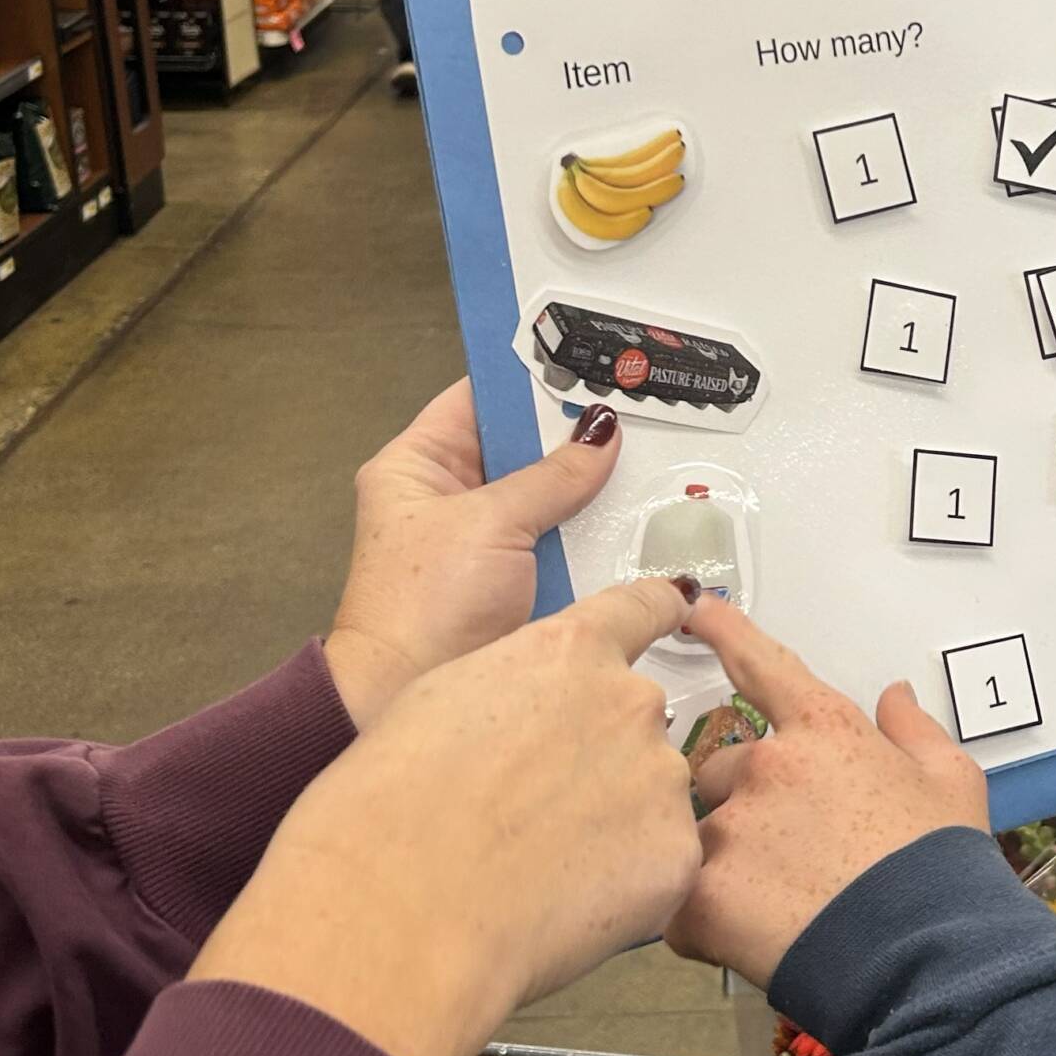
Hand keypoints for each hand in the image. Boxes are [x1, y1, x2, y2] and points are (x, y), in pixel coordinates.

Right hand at [194, 578, 705, 1055]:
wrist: (399, 907)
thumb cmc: (390, 808)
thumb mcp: (442, 699)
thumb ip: (517, 690)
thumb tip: (535, 717)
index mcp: (568, 651)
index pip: (643, 608)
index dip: (662, 610)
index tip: (682, 609)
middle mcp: (630, 703)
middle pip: (639, 722)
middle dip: (602, 759)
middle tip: (537, 812)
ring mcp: (661, 780)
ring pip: (652, 797)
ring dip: (616, 824)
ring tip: (540, 866)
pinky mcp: (676, 856)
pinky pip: (661, 864)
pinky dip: (626, 883)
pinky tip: (562, 902)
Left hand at [325, 383, 622, 731]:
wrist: (403, 697)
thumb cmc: (426, 603)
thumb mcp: (491, 523)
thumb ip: (553, 476)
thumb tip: (602, 431)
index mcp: (418, 465)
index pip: (479, 398)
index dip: (530, 377)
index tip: (589, 359)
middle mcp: (451, 497)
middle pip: (523, 447)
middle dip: (576, 434)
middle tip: (638, 408)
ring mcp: (487, 542)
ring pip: (550, 497)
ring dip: (593, 487)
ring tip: (652, 456)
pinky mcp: (517, 583)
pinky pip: (563, 543)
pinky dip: (596, 533)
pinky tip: (641, 515)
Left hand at [663, 599, 986, 986]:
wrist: (925, 957)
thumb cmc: (943, 867)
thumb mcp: (952, 783)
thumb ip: (916, 731)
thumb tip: (895, 694)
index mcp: (824, 730)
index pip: (761, 663)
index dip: (725, 632)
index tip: (694, 609)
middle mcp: (764, 767)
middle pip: (721, 769)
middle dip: (743, 804)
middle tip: (794, 856)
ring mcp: (727, 831)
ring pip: (697, 836)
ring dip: (723, 864)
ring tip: (777, 908)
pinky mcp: (701, 898)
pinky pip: (681, 905)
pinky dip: (706, 924)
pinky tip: (752, 942)